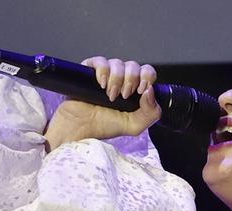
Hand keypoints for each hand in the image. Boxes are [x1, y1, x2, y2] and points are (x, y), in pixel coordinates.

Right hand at [43, 56, 160, 150]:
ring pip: (118, 63)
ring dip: (116, 79)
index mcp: (134, 89)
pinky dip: (103, 71)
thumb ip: (150, 113)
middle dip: (130, 80)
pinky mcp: (89, 70)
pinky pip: (100, 61)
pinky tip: (101, 84)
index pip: (147, 72)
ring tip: (110, 95)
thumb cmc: (104, 126)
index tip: (141, 90)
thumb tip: (150, 91)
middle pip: (133, 66)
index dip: (147, 77)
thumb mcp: (134, 126)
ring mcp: (105, 73)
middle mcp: (121, 79)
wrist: (80, 128)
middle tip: (123, 96)